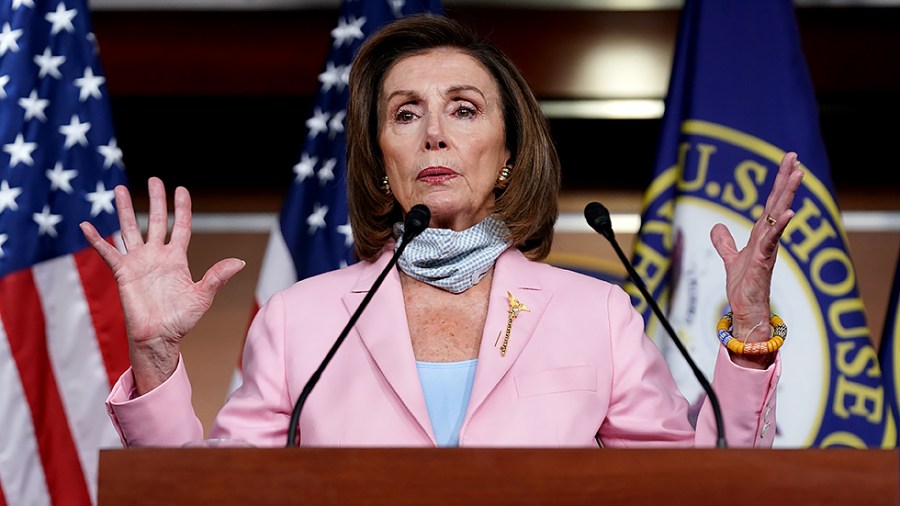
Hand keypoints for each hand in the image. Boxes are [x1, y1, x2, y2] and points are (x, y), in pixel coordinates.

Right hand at [80, 177, 244, 393]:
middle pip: (157, 221)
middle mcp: (157, 256)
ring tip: (121, 189)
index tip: (181, 190)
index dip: (182, 209)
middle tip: (154, 179)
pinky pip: (107, 252)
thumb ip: (218, 277)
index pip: (181, 227)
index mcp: (178, 259)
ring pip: (130, 229)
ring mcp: (139, 262)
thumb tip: (240, 262)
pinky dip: (96, 240)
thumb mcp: (203, 296)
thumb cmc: (182, 320)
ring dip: (125, 210)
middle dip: (156, 201)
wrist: (159, 338)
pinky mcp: (123, 273)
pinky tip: (86, 225)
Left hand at [709, 152, 803, 367]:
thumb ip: (725, 242)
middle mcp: (768, 237)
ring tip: (798, 175)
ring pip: (778, 216)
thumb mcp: (730, 258)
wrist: (745, 309)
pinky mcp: (763, 261)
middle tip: (794, 156)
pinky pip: (772, 240)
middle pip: (777, 202)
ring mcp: (768, 248)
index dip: (778, 182)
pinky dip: (779, 226)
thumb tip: (717, 227)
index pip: (770, 202)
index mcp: (761, 234)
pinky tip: (788, 213)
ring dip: (787, 195)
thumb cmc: (743, 286)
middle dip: (786, 179)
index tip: (788, 162)